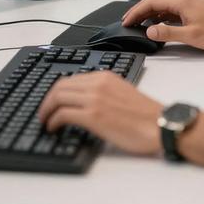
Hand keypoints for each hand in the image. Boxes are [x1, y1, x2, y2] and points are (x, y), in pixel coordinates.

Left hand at [38, 72, 162, 155]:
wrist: (160, 125)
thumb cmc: (146, 116)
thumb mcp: (122, 93)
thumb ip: (104, 92)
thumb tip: (86, 102)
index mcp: (105, 76)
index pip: (72, 78)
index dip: (57, 91)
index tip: (52, 101)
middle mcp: (98, 83)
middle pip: (60, 86)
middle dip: (47, 100)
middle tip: (43, 112)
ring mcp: (95, 98)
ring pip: (58, 97)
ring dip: (46, 110)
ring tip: (45, 121)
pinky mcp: (93, 116)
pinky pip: (63, 114)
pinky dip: (53, 120)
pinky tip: (53, 128)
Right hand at [123, 0, 203, 50]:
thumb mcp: (190, 36)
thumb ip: (168, 33)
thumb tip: (149, 30)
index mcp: (181, 0)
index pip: (151, 2)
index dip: (136, 11)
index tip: (127, 20)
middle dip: (138, 10)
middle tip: (127, 21)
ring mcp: (186, 0)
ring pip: (161, 1)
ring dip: (147, 10)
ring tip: (137, 21)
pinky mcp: (189, 5)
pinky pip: (169, 4)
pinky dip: (158, 11)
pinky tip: (155, 20)